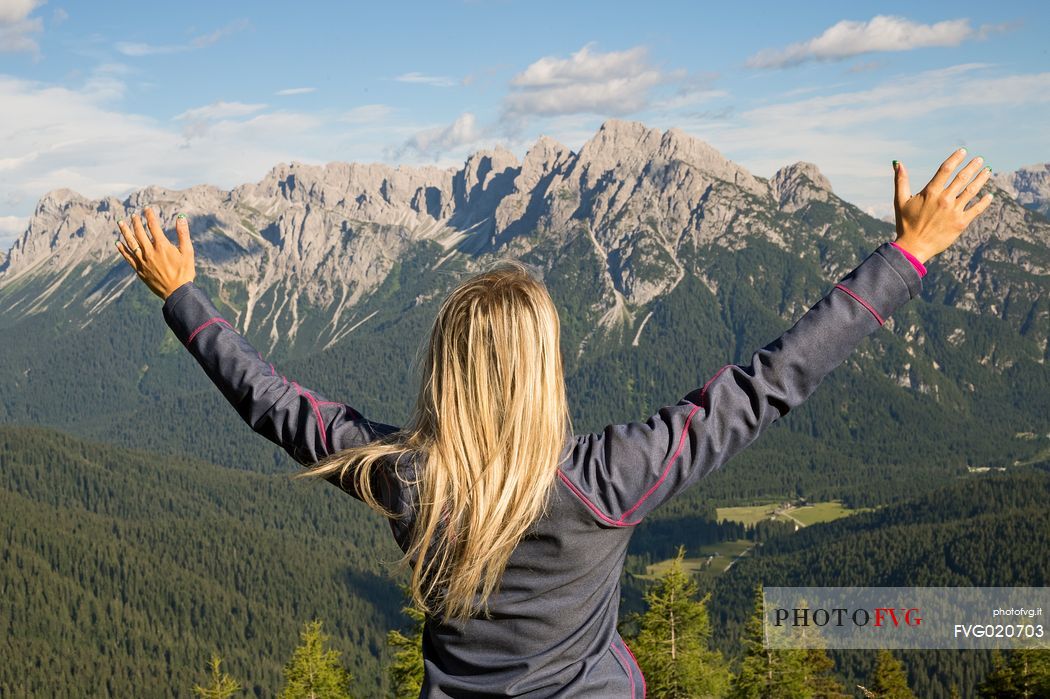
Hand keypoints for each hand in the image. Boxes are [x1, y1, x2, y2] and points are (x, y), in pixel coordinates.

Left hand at [116, 207, 195, 300]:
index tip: (147, 208)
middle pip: (140, 233)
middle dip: (136, 222)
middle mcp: (150, 252)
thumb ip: (183, 234)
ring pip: (131, 243)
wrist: (177, 292)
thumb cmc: (185, 272)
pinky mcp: (140, 270)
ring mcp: (143, 261)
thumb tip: (181, 217)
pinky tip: (118, 243)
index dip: (149, 216)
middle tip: (133, 215)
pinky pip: (128, 257)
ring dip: (125, 232)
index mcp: (162, 246)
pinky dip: (122, 249)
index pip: (153, 226)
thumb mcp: (188, 252)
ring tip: (120, 223)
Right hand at [892, 148, 993, 264]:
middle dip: (972, 166)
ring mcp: (954, 211)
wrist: (913, 247)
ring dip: (981, 179)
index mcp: (930, 193)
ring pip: (972, 191)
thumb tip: (897, 163)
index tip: (963, 152)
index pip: (946, 170)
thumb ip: (901, 181)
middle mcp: (944, 199)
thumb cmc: (905, 224)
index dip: (955, 159)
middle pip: (962, 178)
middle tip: (980, 159)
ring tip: (987, 171)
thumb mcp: (900, 201)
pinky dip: (984, 202)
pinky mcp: (961, 223)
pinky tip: (990, 195)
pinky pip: (976, 209)